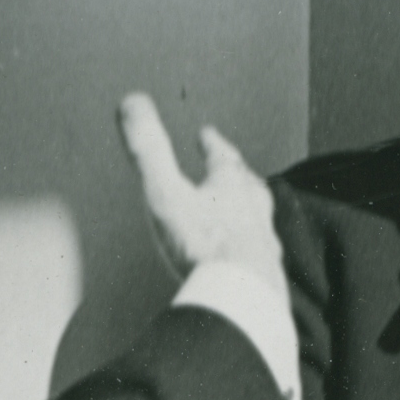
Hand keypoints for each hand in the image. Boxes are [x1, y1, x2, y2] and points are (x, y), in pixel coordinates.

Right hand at [118, 93, 278, 283]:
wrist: (244, 297)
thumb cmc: (205, 244)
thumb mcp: (166, 191)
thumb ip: (148, 149)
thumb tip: (132, 102)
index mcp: (230, 187)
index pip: (222, 156)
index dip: (212, 144)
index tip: (207, 134)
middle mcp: (253, 211)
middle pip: (248, 186)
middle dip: (237, 176)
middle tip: (234, 171)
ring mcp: (263, 245)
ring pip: (258, 221)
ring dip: (248, 214)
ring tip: (240, 217)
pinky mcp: (266, 278)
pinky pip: (260, 257)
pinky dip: (251, 252)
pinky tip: (245, 264)